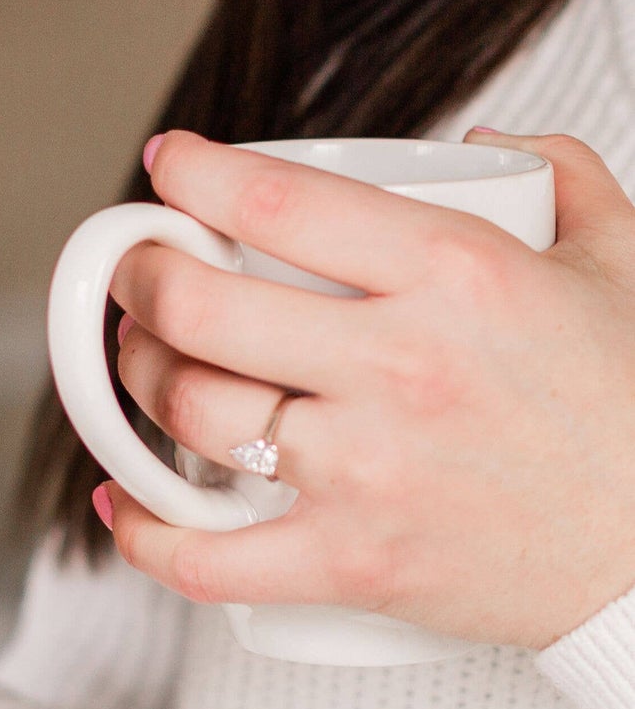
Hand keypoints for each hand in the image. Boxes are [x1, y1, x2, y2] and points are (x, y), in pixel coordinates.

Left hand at [102, 129, 634, 650]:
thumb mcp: (619, 261)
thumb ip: (559, 176)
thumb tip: (481, 144)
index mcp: (455, 274)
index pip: (276, 202)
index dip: (194, 174)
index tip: (171, 166)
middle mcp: (399, 367)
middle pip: (199, 306)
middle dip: (138, 276)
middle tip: (135, 269)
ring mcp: (368, 472)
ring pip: (189, 413)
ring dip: (137, 379)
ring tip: (144, 361)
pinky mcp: (354, 565)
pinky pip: (209, 557)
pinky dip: (146, 533)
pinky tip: (123, 502)